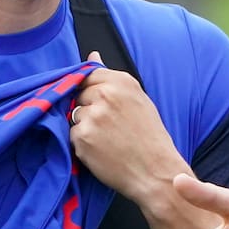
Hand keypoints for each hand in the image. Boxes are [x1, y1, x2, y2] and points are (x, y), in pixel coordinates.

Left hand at [69, 57, 185, 208]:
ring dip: (84, 126)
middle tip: (108, 127)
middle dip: (87, 108)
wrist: (156, 173)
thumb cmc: (151, 138)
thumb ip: (113, 79)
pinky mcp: (82, 136)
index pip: (89, 74)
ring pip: (74, 115)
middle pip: (79, 94)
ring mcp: (92, 116)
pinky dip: (82, 144)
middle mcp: (106, 95)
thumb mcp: (139, 100)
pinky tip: (101, 151)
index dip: (91, 90)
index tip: (98, 103)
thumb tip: (92, 55)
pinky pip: (72, 135)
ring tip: (106, 140)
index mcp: (122, 82)